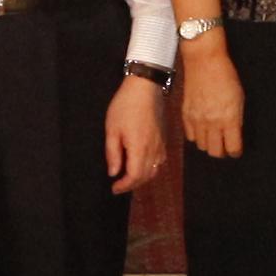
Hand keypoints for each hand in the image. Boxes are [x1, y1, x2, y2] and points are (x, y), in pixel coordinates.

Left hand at [104, 72, 171, 193]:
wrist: (146, 87)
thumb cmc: (125, 106)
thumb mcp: (112, 129)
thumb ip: (113, 153)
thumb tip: (113, 173)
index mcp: (139, 148)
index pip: (134, 176)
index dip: (124, 186)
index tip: (114, 188)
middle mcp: (153, 149)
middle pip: (146, 176)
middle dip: (132, 184)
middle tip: (119, 185)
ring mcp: (160, 144)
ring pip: (154, 170)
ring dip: (142, 178)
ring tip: (129, 178)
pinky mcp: (163, 138)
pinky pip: (160, 161)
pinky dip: (151, 168)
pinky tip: (143, 165)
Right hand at [178, 37, 246, 159]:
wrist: (204, 61)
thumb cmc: (225, 75)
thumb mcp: (239, 98)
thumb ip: (237, 119)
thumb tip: (234, 134)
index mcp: (229, 118)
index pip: (233, 148)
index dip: (236, 151)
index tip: (236, 150)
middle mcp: (212, 122)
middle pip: (215, 152)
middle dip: (221, 152)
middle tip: (225, 146)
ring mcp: (197, 119)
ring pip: (201, 146)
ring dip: (208, 144)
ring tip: (213, 137)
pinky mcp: (186, 115)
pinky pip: (190, 136)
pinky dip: (196, 136)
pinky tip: (202, 129)